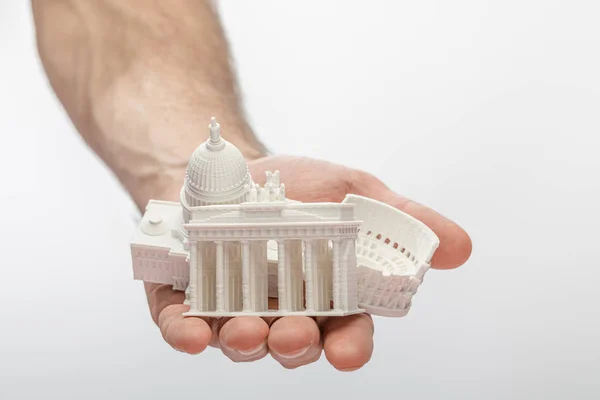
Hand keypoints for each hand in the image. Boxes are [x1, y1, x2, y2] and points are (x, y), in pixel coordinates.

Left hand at [144, 155, 471, 369]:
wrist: (231, 168)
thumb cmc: (297, 186)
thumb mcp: (354, 193)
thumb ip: (399, 221)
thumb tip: (460, 247)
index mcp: (328, 294)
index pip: (346, 332)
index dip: (348, 347)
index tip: (347, 352)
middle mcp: (284, 310)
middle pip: (295, 343)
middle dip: (295, 345)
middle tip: (293, 335)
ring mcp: (234, 309)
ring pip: (243, 341)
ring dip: (244, 342)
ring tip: (244, 331)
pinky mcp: (188, 302)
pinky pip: (186, 327)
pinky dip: (187, 334)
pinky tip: (189, 333)